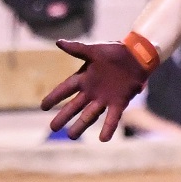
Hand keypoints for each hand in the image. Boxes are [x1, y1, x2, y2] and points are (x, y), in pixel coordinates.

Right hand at [40, 33, 159, 140]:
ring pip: (90, 115)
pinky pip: (112, 118)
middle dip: (64, 116)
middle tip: (52, 128)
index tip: (43, 107)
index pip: (66, 89)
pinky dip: (108, 128)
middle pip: (75, 106)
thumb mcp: (94, 50)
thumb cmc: (114, 51)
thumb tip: (58, 42)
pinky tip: (103, 139)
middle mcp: (92, 91)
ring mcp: (105, 98)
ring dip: (81, 125)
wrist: (137, 55)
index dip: (54, 97)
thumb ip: (77, 49)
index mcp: (85, 78)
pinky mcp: (119, 103)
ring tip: (71, 136)